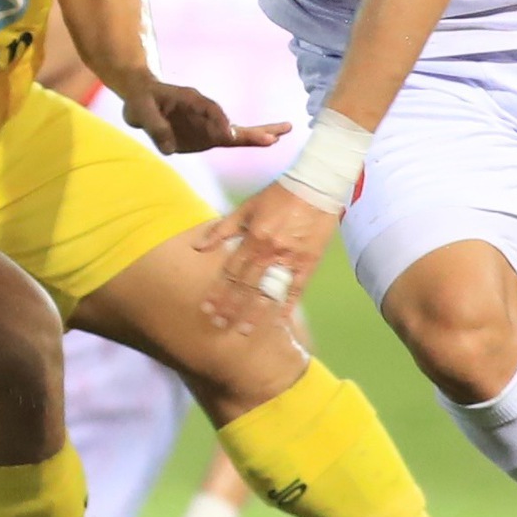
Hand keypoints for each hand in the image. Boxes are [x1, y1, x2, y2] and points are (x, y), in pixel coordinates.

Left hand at [121, 79, 291, 155]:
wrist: (140, 99)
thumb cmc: (140, 100)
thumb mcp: (140, 109)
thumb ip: (155, 127)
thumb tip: (170, 149)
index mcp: (190, 99)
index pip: (209, 110)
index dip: (219, 121)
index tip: (227, 134)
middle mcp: (204, 112)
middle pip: (231, 121)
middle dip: (252, 128)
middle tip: (278, 132)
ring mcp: (207, 126)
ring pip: (235, 132)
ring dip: (257, 135)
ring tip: (280, 137)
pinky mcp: (206, 137)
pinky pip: (227, 140)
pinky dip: (246, 141)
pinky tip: (268, 141)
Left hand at [196, 181, 340, 330]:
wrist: (316, 185)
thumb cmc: (279, 194)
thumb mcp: (248, 206)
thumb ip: (224, 228)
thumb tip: (199, 245)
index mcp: (254, 237)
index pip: (231, 271)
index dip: (218, 291)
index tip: (207, 307)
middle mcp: (270, 251)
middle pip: (246, 286)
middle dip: (231, 307)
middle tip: (218, 324)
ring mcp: (291, 259)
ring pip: (270, 291)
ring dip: (255, 313)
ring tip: (243, 331)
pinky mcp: (309, 262)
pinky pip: (297, 289)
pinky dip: (288, 306)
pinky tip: (279, 322)